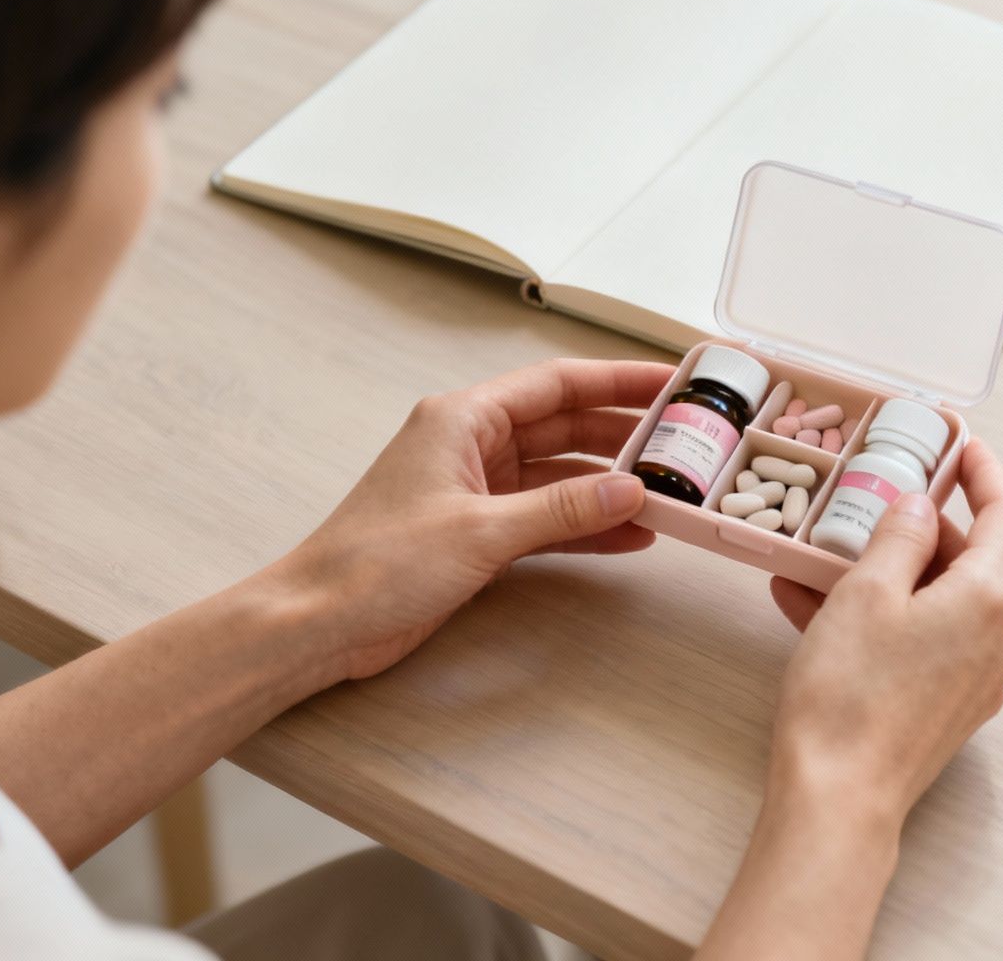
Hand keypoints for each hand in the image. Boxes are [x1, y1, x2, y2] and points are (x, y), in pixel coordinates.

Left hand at [266, 358, 673, 681]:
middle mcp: (470, 444)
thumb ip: (563, 510)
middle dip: (624, 436)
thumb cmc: (375, 563)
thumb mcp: (481, 531)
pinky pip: (545, 518)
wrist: (319, 623)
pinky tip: (628, 537)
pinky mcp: (475, 533)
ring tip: (668, 496)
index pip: (557, 384)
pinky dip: (584, 526)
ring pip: (559, 475)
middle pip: (565, 426)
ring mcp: (474, 489)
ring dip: (608, 487)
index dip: (619, 379)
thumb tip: (632, 491)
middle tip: (684, 445)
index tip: (673, 380)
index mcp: (463, 418)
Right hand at [764, 438, 1002, 823]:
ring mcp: (978, 677)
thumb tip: (920, 505)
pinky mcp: (949, 707)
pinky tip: (810, 605)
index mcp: (991, 598)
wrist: (839, 799)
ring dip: (888, 572)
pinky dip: (882, 616)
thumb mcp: (865, 593)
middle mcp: (1001, 638)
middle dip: (921, 526)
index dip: (985, 471)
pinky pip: (923, 640)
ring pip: (939, 600)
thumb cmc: (850, 694)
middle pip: (972, 558)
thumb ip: (899, 536)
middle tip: (871, 498)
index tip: (960, 442)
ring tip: (819, 555)